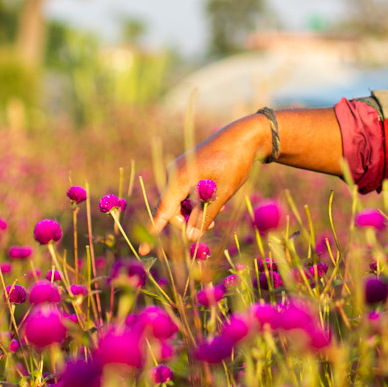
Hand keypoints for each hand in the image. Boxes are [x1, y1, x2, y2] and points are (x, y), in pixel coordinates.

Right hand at [147, 115, 271, 240]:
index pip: (163, 210)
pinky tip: (212, 199)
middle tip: (211, 226)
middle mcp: (174, 173)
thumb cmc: (235, 162)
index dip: (154, 231)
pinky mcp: (186, 169)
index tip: (144, 250)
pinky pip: (184, 192)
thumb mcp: (222, 193)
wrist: (244, 136)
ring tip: (216, 211)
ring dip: (194, 211)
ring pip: (179, 202)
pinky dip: (195, 201)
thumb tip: (190, 238)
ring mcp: (178, 170)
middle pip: (171, 209)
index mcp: (180, 177)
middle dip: (187, 221)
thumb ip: (205, 216)